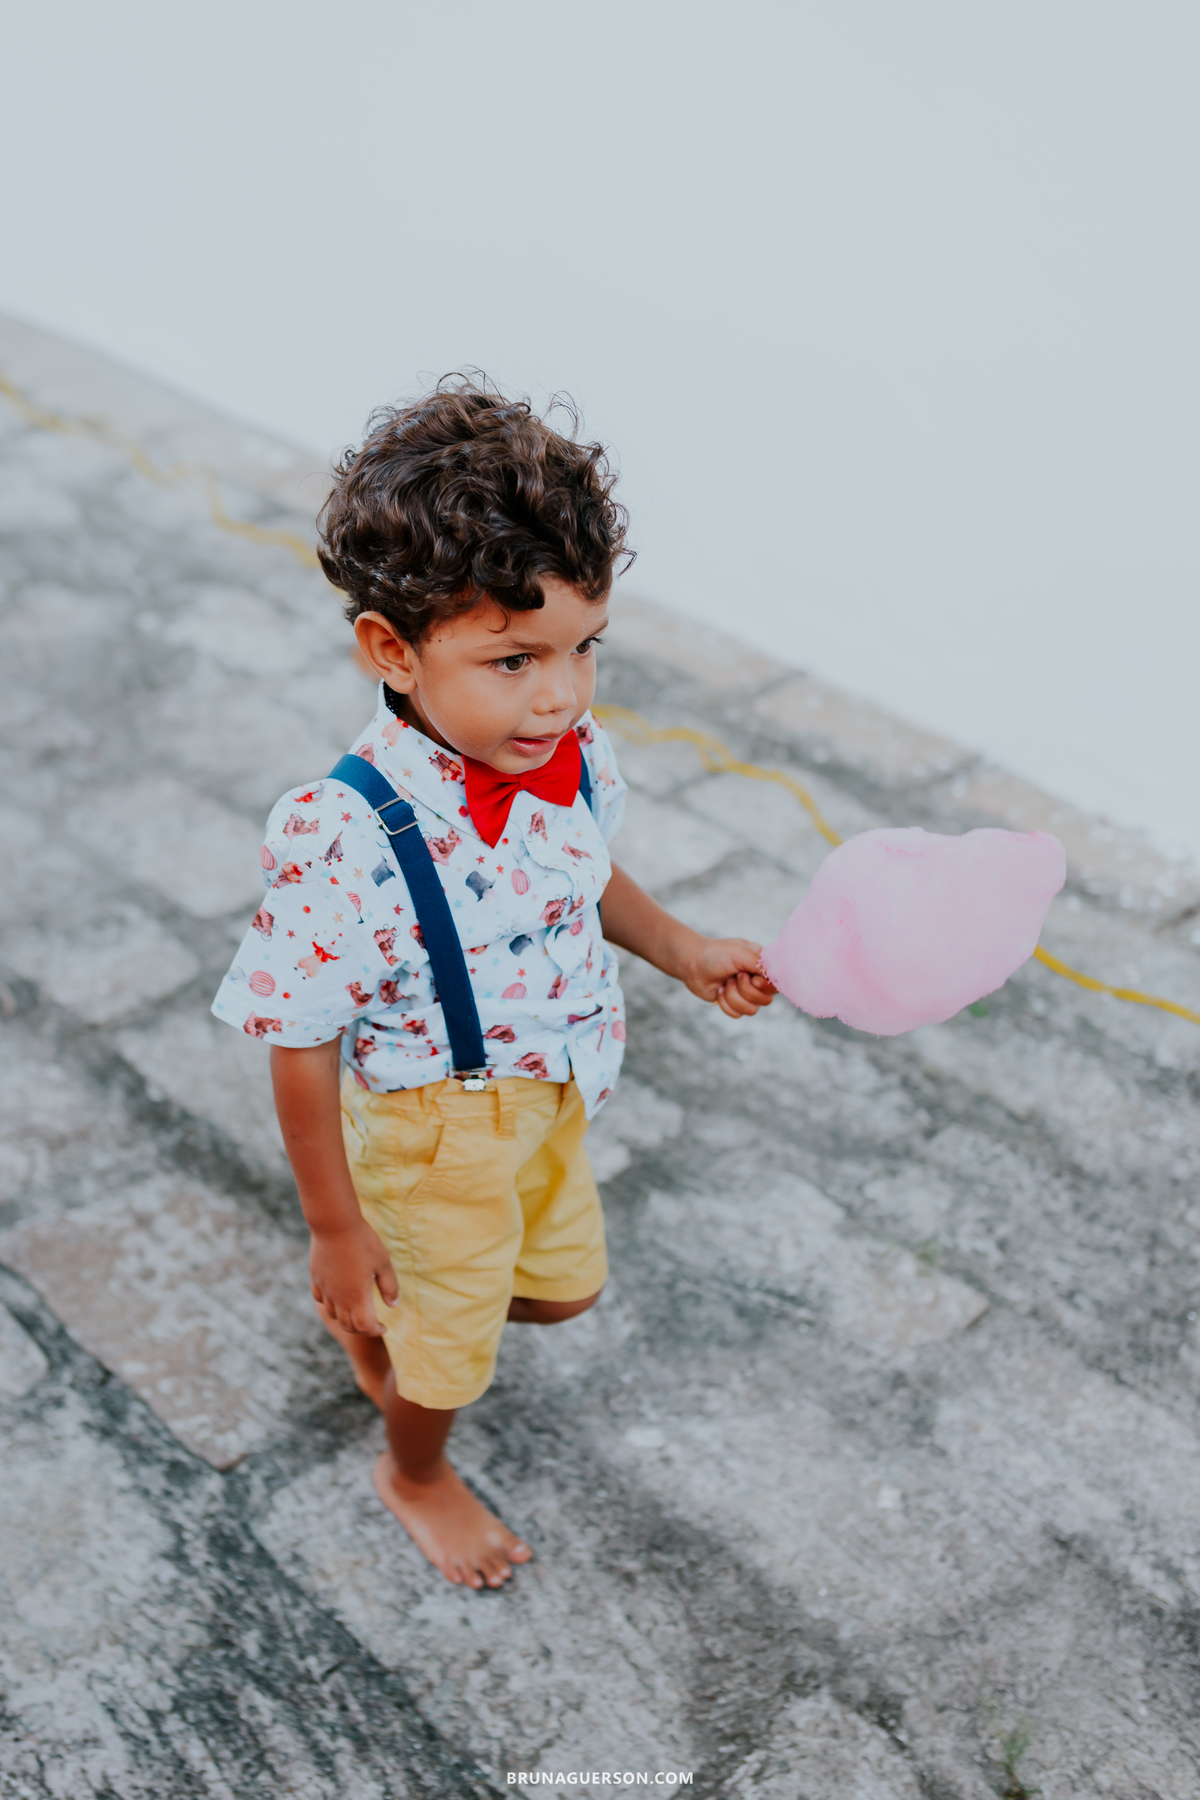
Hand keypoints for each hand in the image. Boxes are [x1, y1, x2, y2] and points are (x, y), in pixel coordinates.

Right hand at [310, 1219, 399, 1335]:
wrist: (335, 1224)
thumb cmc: (363, 1242)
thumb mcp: (383, 1263)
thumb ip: (389, 1287)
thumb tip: (393, 1305)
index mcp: (357, 1297)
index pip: (364, 1327)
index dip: (375, 1331)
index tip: (384, 1326)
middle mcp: (338, 1297)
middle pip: (347, 1326)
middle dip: (362, 1329)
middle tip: (372, 1323)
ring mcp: (325, 1288)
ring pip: (333, 1315)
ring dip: (346, 1318)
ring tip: (357, 1310)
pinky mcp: (316, 1278)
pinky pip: (320, 1300)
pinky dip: (330, 1304)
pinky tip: (338, 1297)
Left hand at [679, 934, 776, 1018]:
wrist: (692, 964)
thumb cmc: (715, 954)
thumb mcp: (739, 953)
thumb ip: (760, 963)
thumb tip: (775, 976)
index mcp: (762, 966)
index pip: (777, 983)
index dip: (765, 986)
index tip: (752, 978)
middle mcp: (757, 981)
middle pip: (766, 1000)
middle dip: (746, 990)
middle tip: (734, 976)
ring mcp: (746, 994)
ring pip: (752, 1010)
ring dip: (734, 996)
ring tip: (725, 983)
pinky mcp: (734, 1003)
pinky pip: (738, 1014)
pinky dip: (725, 1003)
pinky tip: (719, 991)